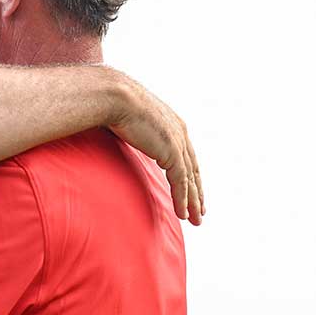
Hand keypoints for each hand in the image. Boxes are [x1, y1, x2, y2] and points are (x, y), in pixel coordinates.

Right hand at [109, 81, 204, 224]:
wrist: (116, 96)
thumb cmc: (114, 103)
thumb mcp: (130, 120)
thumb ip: (135, 133)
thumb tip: (121, 138)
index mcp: (173, 124)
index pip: (186, 155)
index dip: (190, 175)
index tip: (192, 191)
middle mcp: (180, 133)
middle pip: (193, 169)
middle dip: (197, 192)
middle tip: (200, 211)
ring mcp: (177, 143)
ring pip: (190, 179)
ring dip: (193, 202)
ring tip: (195, 219)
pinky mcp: (171, 152)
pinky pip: (180, 182)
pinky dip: (182, 199)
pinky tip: (183, 214)